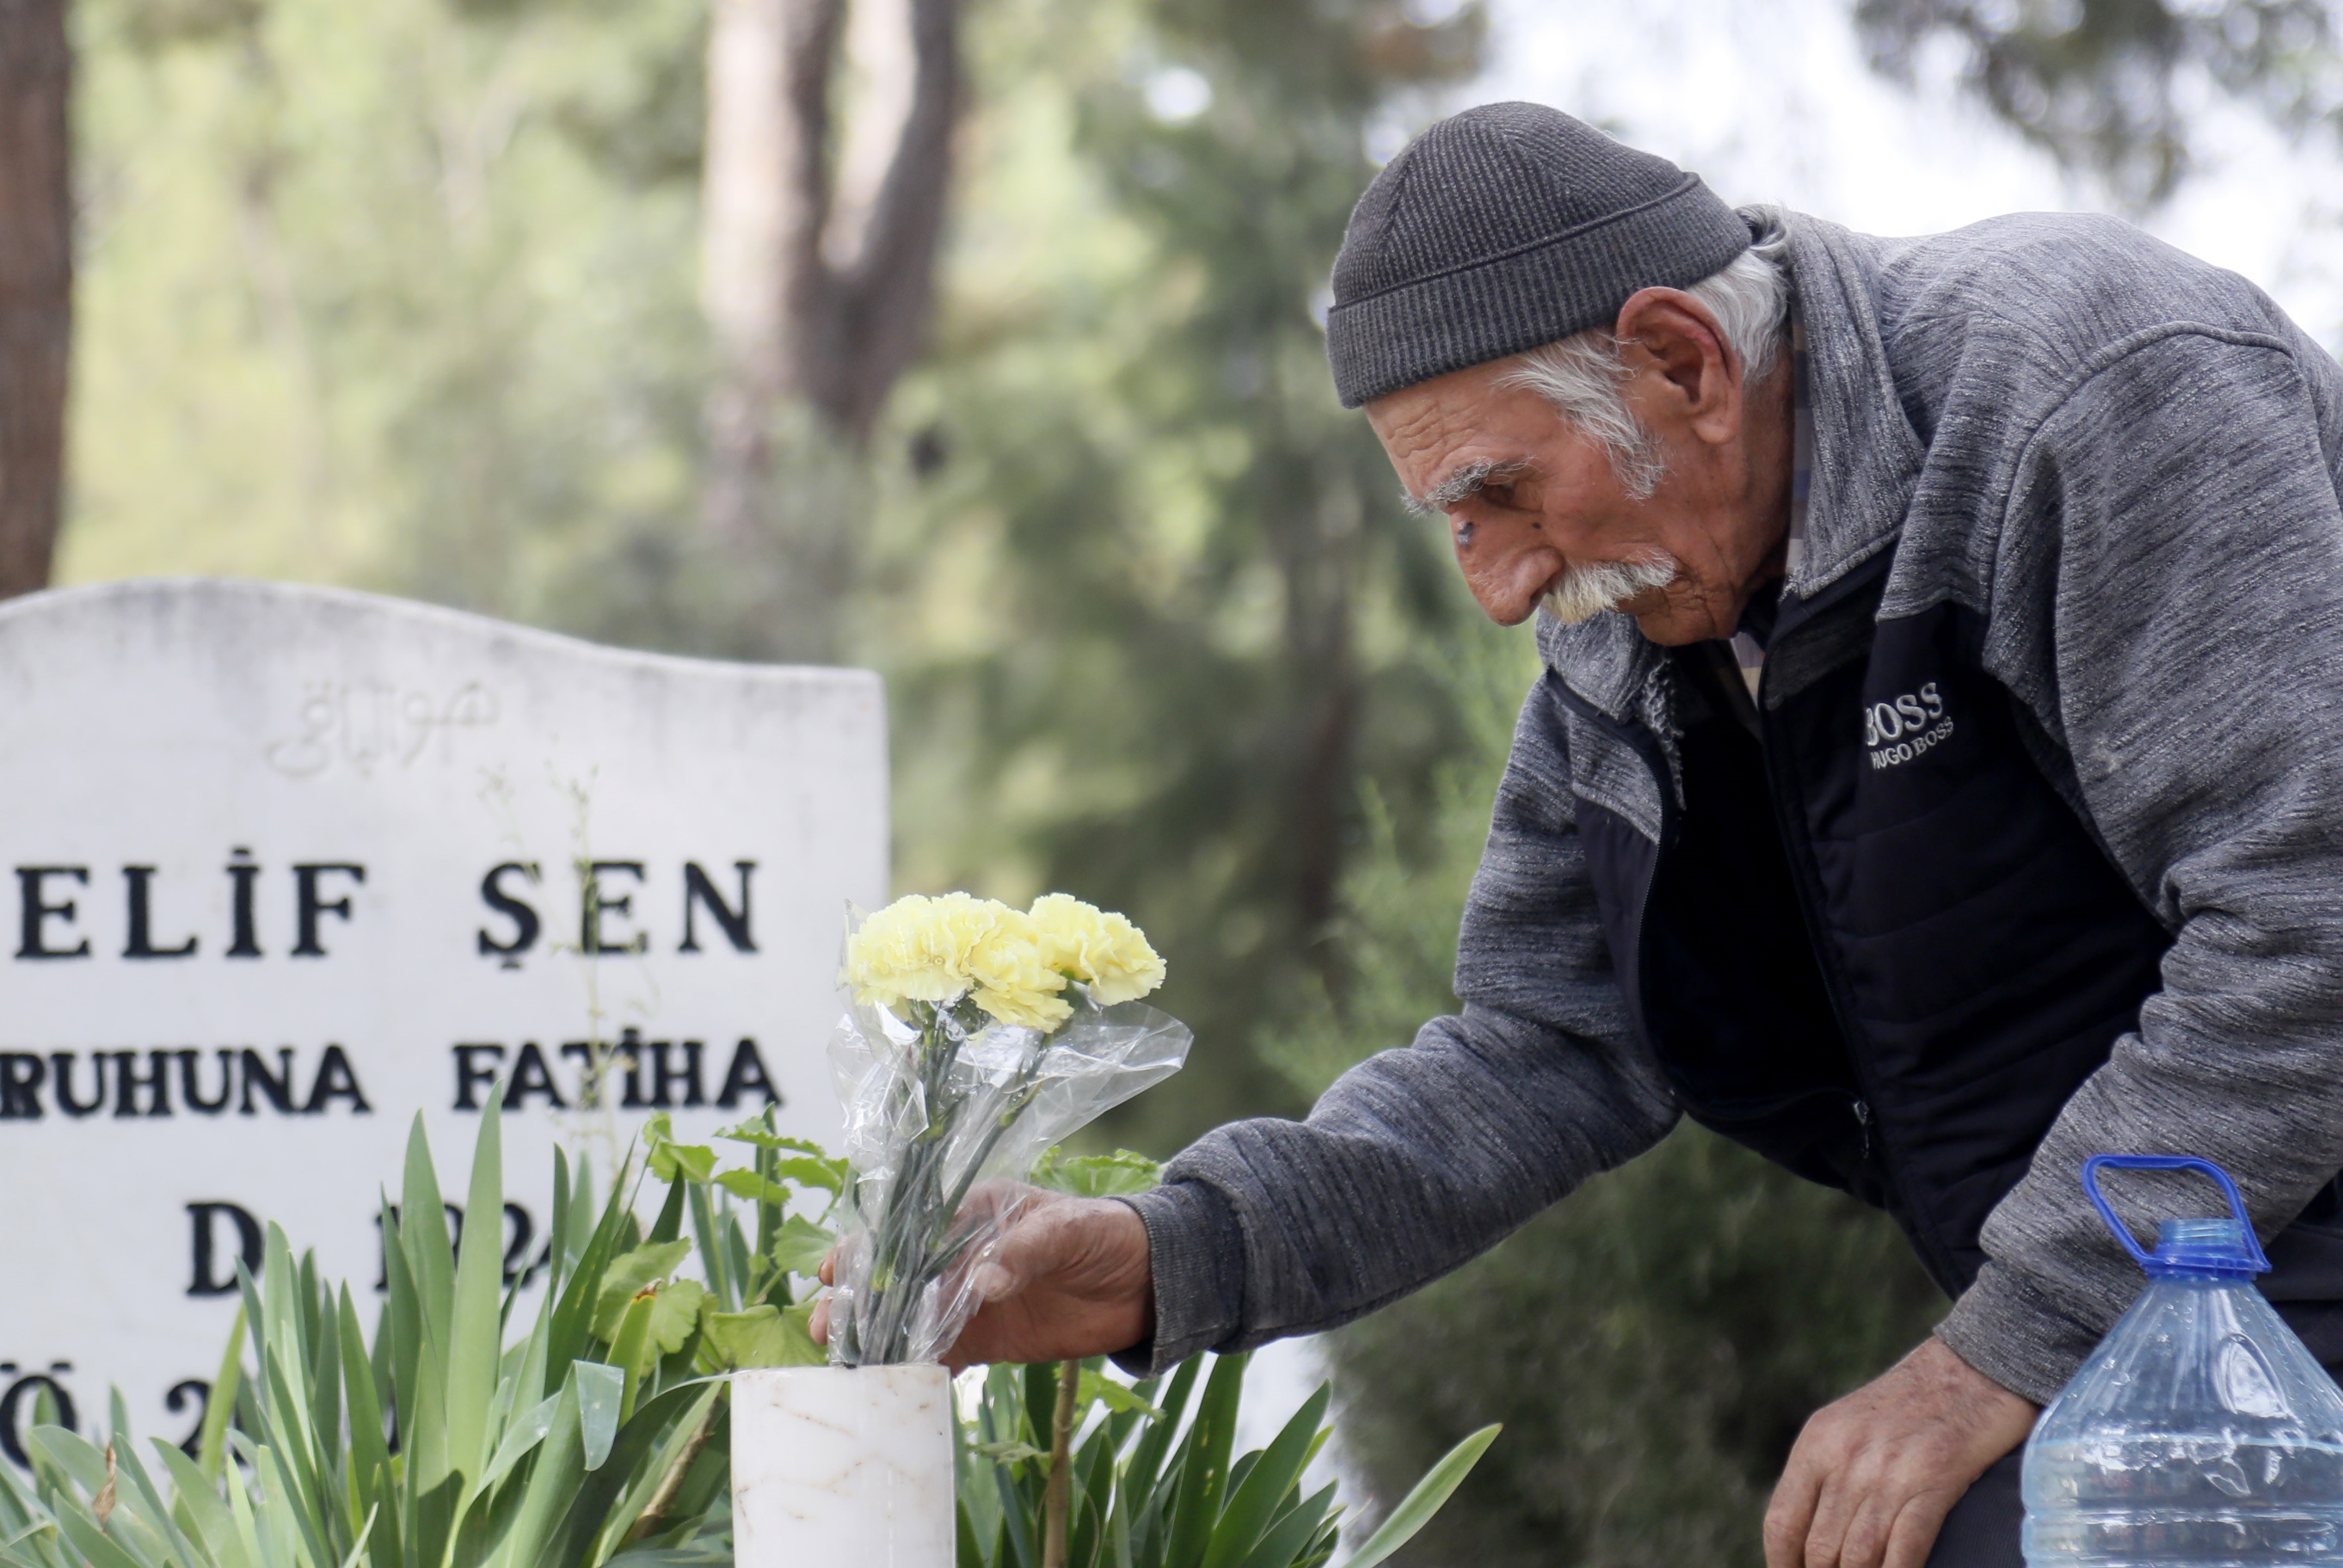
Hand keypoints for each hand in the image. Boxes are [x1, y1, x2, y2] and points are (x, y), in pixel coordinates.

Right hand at [809, 1182, 1154, 1371]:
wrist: (1146, 1281)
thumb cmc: (1107, 1233)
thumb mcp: (1069, 1230)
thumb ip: (1024, 1251)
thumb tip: (982, 1281)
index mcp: (973, 1213)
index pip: (906, 1229)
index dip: (866, 1250)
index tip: (833, 1273)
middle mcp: (961, 1257)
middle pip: (895, 1279)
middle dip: (857, 1302)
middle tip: (827, 1328)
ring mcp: (970, 1300)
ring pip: (909, 1320)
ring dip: (876, 1340)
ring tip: (844, 1363)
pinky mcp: (988, 1338)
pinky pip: (943, 1355)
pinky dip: (917, 1370)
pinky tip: (892, 1387)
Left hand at [1763, 1336, 2036, 1567]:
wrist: (1974, 1366)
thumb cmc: (1912, 1404)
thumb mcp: (1849, 1427)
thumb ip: (1827, 1475)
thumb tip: (1809, 1539)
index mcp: (1817, 1443)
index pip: (1782, 1522)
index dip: (1784, 1565)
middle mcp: (1845, 1458)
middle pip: (1819, 1549)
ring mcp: (1889, 1471)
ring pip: (1859, 1556)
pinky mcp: (1934, 1482)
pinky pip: (1905, 1550)